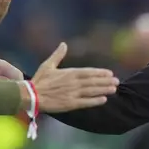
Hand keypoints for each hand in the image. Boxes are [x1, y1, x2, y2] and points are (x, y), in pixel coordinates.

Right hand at [0, 43, 119, 112]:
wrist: (31, 95)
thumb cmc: (39, 80)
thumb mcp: (48, 65)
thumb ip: (58, 55)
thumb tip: (63, 44)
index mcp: (69, 73)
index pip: (88, 72)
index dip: (100, 73)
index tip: (110, 73)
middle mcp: (73, 83)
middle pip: (93, 81)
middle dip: (106, 81)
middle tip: (117, 81)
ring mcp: (72, 93)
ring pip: (92, 91)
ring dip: (104, 90)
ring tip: (114, 90)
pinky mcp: (70, 104)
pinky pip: (85, 102)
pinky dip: (95, 101)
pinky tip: (104, 100)